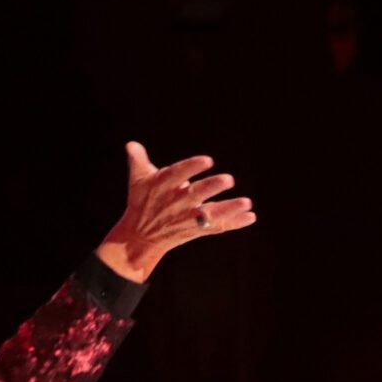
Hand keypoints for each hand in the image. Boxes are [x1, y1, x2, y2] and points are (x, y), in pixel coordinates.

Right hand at [95, 143, 255, 281]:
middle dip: (212, 187)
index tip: (207, 160)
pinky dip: (234, 223)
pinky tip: (250, 217)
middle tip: (229, 179)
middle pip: (196, 194)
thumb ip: (138, 160)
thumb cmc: (142, 201)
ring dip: (229, 209)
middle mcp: (176, 202)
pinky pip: (217, 227)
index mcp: (163, 186)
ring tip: (247, 203)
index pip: (177, 174)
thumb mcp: (137, 180)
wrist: (140, 236)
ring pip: (210, 214)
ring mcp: (187, 218)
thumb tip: (131, 145)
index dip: (192, 167)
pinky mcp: (196, 229)